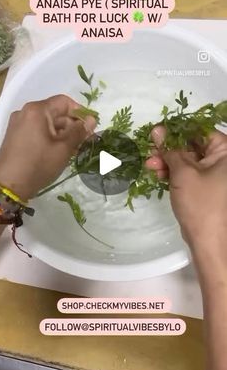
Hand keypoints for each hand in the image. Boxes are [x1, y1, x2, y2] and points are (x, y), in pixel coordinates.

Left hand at [0, 95, 95, 200]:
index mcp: (37, 110)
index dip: (81, 112)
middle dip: (73, 125)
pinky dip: (51, 137)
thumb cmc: (39, 164)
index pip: (65, 102)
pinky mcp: (16, 136)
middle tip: (86, 141)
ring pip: (48, 123)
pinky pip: (38, 130)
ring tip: (75, 149)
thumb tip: (92, 119)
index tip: (91, 127)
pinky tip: (61, 151)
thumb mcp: (64, 148)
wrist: (9, 185)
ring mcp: (19, 124)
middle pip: (56, 112)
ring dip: (63, 133)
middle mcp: (26, 112)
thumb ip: (79, 131)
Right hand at [146, 126, 226, 253]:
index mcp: (224, 152)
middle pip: (191, 144)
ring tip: (150, 165)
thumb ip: (170, 149)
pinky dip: (172, 171)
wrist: (207, 239)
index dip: (177, 130)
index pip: (199, 130)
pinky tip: (157, 173)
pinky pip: (187, 171)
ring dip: (167, 160)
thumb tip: (158, 130)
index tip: (156, 133)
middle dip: (169, 148)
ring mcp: (213, 173)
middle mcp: (221, 160)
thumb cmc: (200, 203)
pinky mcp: (204, 184)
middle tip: (150, 151)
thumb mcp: (183, 172)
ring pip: (186, 158)